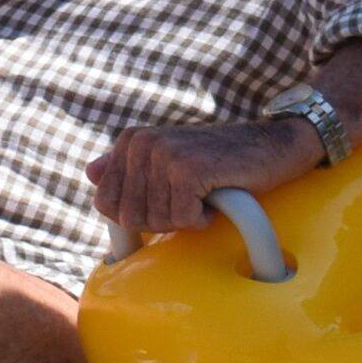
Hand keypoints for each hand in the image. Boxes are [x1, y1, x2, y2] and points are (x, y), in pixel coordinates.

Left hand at [84, 115, 316, 247]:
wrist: (271, 145)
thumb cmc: (220, 160)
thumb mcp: (169, 160)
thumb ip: (128, 167)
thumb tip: (90, 172)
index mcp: (130, 141)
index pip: (107, 205)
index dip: (139, 217)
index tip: (167, 202)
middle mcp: (141, 142)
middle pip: (131, 218)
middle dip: (163, 220)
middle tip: (190, 200)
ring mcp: (163, 153)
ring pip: (157, 221)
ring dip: (186, 218)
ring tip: (205, 194)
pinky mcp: (188, 169)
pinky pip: (182, 218)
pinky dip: (203, 218)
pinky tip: (216, 198)